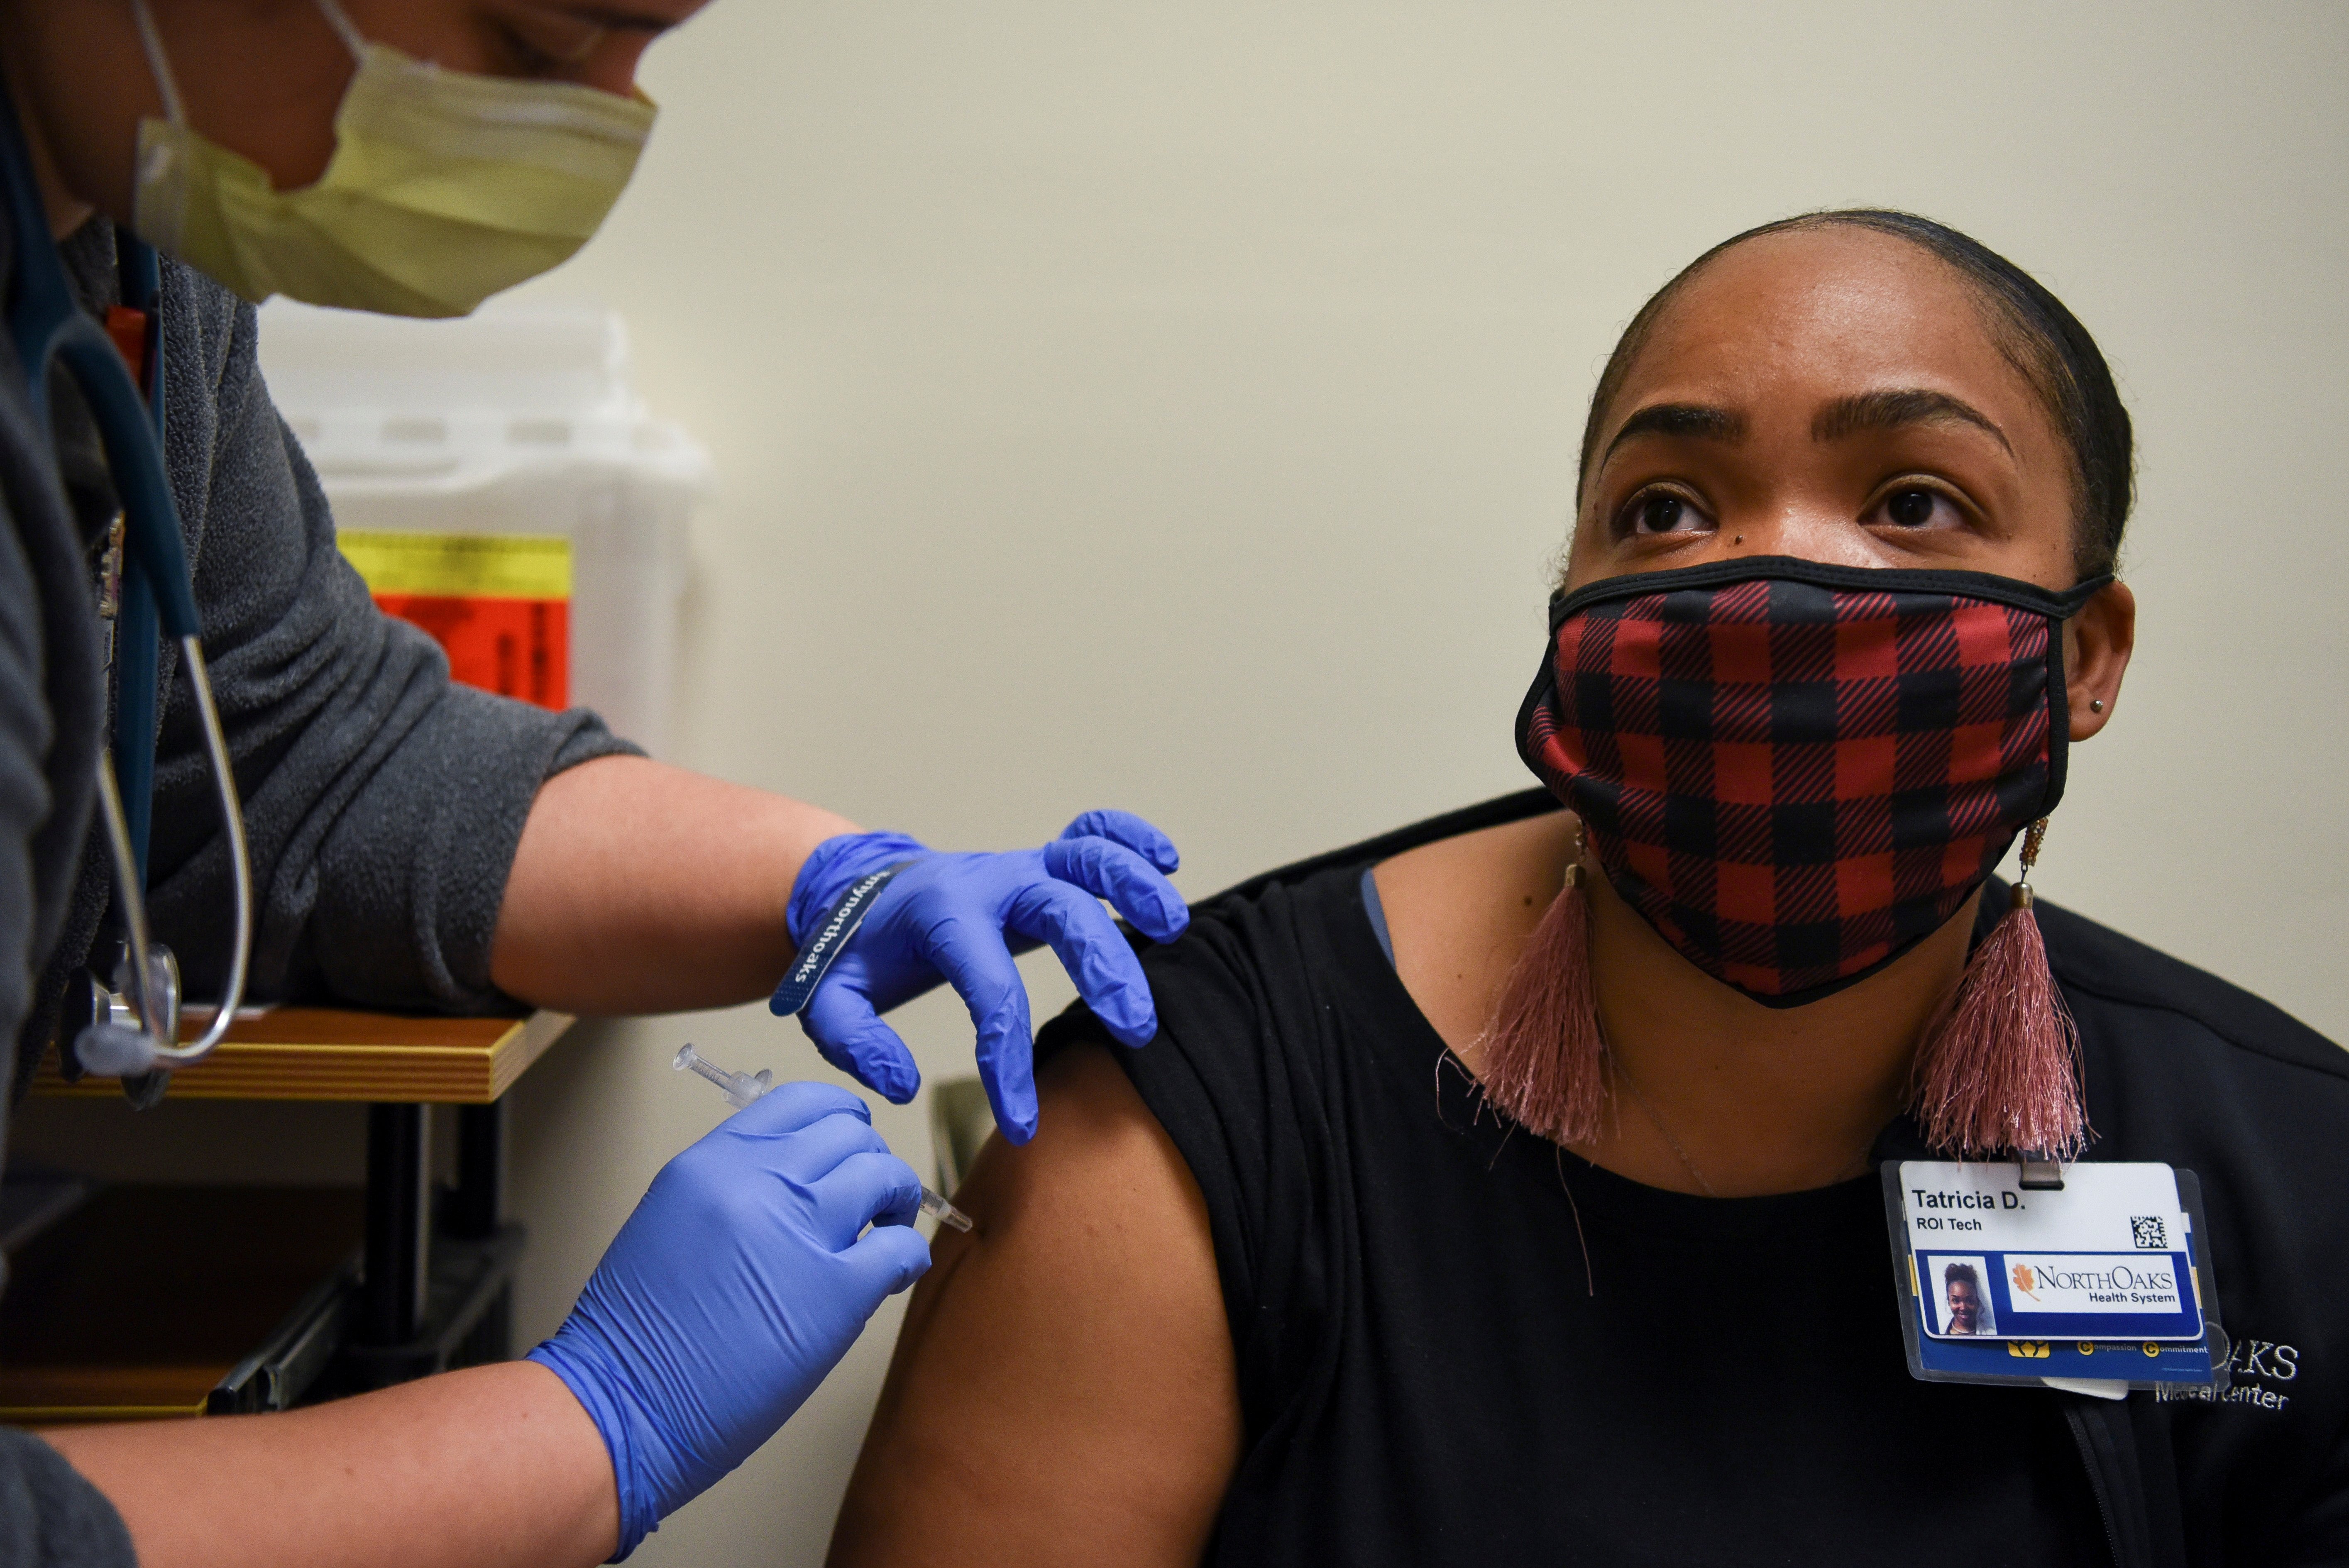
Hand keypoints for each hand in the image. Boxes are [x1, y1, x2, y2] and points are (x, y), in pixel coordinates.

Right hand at [528, 1083, 928, 1559]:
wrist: (624, 1401)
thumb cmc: (639, 1329)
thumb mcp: (673, 1218)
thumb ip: (734, 1185)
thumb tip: (799, 1177)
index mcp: (714, 1161)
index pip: (801, 1102)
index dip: (839, 1120)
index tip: (850, 1142)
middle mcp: (759, 1183)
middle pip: (851, 1136)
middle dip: (871, 1161)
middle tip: (872, 1196)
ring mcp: (799, 1235)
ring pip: (885, 1178)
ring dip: (897, 1199)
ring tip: (887, 1229)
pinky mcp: (835, 1295)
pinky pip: (901, 1249)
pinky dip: (907, 1256)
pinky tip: (893, 1273)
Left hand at [782, 811, 1187, 1142]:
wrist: (857, 891)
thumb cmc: (854, 950)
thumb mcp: (826, 1001)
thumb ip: (853, 1042)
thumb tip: (904, 1082)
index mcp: (940, 915)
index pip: (989, 991)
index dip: (1009, 1061)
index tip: (1022, 1124)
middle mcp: (989, 882)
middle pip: (1061, 910)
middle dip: (1105, 966)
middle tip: (1135, 1029)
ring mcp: (1019, 867)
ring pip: (1087, 856)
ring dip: (1133, 885)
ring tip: (1171, 928)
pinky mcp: (1039, 863)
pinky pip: (1091, 831)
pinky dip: (1130, 836)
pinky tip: (1166, 860)